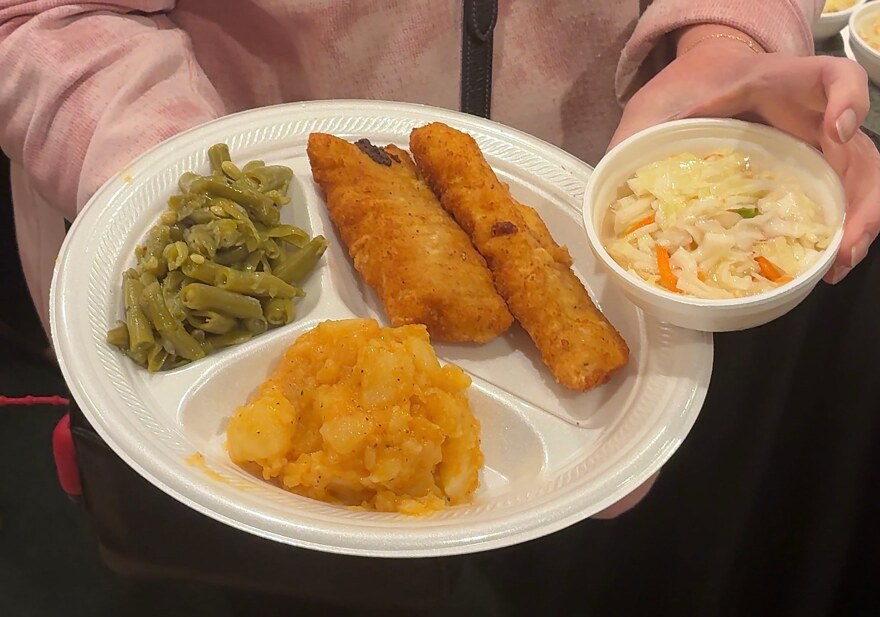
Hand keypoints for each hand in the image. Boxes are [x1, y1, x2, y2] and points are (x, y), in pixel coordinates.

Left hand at [610, 25, 879, 282]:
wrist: (702, 78)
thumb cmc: (684, 87)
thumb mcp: (654, 104)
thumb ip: (637, 133)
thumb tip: (609, 180)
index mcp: (778, 84)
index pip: (831, 78)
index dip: (846, 101)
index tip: (835, 132)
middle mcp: (810, 115)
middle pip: (860, 152)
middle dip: (861, 199)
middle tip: (844, 243)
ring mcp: (814, 145)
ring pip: (859, 181)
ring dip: (858, 224)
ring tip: (836, 264)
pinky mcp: (807, 170)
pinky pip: (837, 199)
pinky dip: (839, 230)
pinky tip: (826, 263)